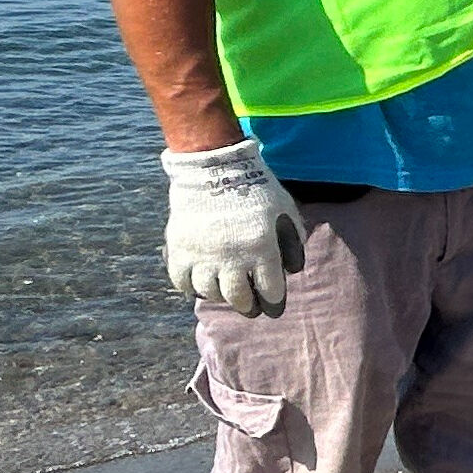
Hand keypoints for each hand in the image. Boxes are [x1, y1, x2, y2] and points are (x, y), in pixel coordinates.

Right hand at [161, 139, 304, 316]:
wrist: (214, 165)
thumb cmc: (255, 187)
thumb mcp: (284, 209)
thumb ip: (293, 239)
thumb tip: (293, 268)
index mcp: (261, 248)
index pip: (270, 291)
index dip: (274, 301)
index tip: (272, 303)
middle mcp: (231, 257)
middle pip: (239, 299)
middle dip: (249, 307)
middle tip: (251, 307)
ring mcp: (203, 255)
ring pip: (211, 292)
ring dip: (222, 295)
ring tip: (226, 290)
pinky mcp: (179, 249)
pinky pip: (182, 281)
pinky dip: (191, 286)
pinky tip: (200, 282)